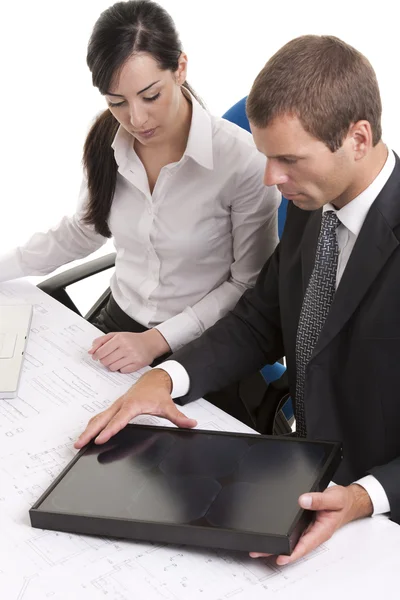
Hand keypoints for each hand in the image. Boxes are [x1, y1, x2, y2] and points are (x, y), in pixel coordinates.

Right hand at [74, 368, 196, 448]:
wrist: (153, 379)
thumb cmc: (158, 393)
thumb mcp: (169, 405)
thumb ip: (179, 417)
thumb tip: (191, 424)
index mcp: (133, 404)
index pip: (120, 419)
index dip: (110, 429)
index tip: (100, 439)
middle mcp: (121, 404)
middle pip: (103, 418)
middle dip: (90, 432)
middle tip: (79, 444)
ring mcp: (116, 405)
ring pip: (98, 417)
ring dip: (88, 429)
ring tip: (77, 442)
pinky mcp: (114, 407)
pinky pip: (100, 415)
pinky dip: (92, 425)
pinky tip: (86, 434)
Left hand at [88, 329, 170, 372]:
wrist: (150, 343)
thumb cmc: (131, 339)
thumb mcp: (116, 335)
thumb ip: (101, 341)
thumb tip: (90, 351)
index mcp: (119, 338)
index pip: (101, 352)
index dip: (96, 356)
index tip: (96, 357)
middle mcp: (126, 347)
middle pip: (105, 361)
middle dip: (104, 361)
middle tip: (108, 357)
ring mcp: (132, 356)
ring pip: (113, 367)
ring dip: (112, 365)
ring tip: (117, 359)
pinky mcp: (137, 364)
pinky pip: (122, 371)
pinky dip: (121, 368)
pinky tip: (125, 362)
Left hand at [250, 484, 372, 565]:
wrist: (348, 501)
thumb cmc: (343, 502)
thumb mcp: (333, 499)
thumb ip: (319, 500)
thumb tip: (303, 500)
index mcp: (322, 530)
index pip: (305, 545)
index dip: (293, 553)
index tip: (281, 557)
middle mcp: (314, 532)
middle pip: (295, 546)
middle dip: (278, 552)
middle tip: (259, 552)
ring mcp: (309, 529)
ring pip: (292, 540)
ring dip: (277, 545)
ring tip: (259, 548)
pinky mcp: (306, 524)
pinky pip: (293, 532)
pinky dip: (282, 535)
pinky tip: (272, 536)